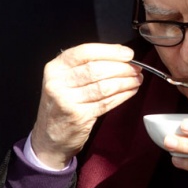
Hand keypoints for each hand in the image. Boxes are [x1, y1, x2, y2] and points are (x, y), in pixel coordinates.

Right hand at [31, 43, 142, 168]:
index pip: (85, 52)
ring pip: (103, 86)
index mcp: (56, 68)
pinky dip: (122, 96)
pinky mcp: (78, 116)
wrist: (50, 137)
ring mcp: (66, 100)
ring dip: (125, 82)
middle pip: (96, 69)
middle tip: (136, 69)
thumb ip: (86, 66)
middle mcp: (58, 82)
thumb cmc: (63, 104)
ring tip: (137, 79)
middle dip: (122, 68)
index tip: (128, 54)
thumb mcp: (65, 80)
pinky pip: (106, 103)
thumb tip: (120, 56)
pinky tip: (131, 91)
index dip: (110, 51)